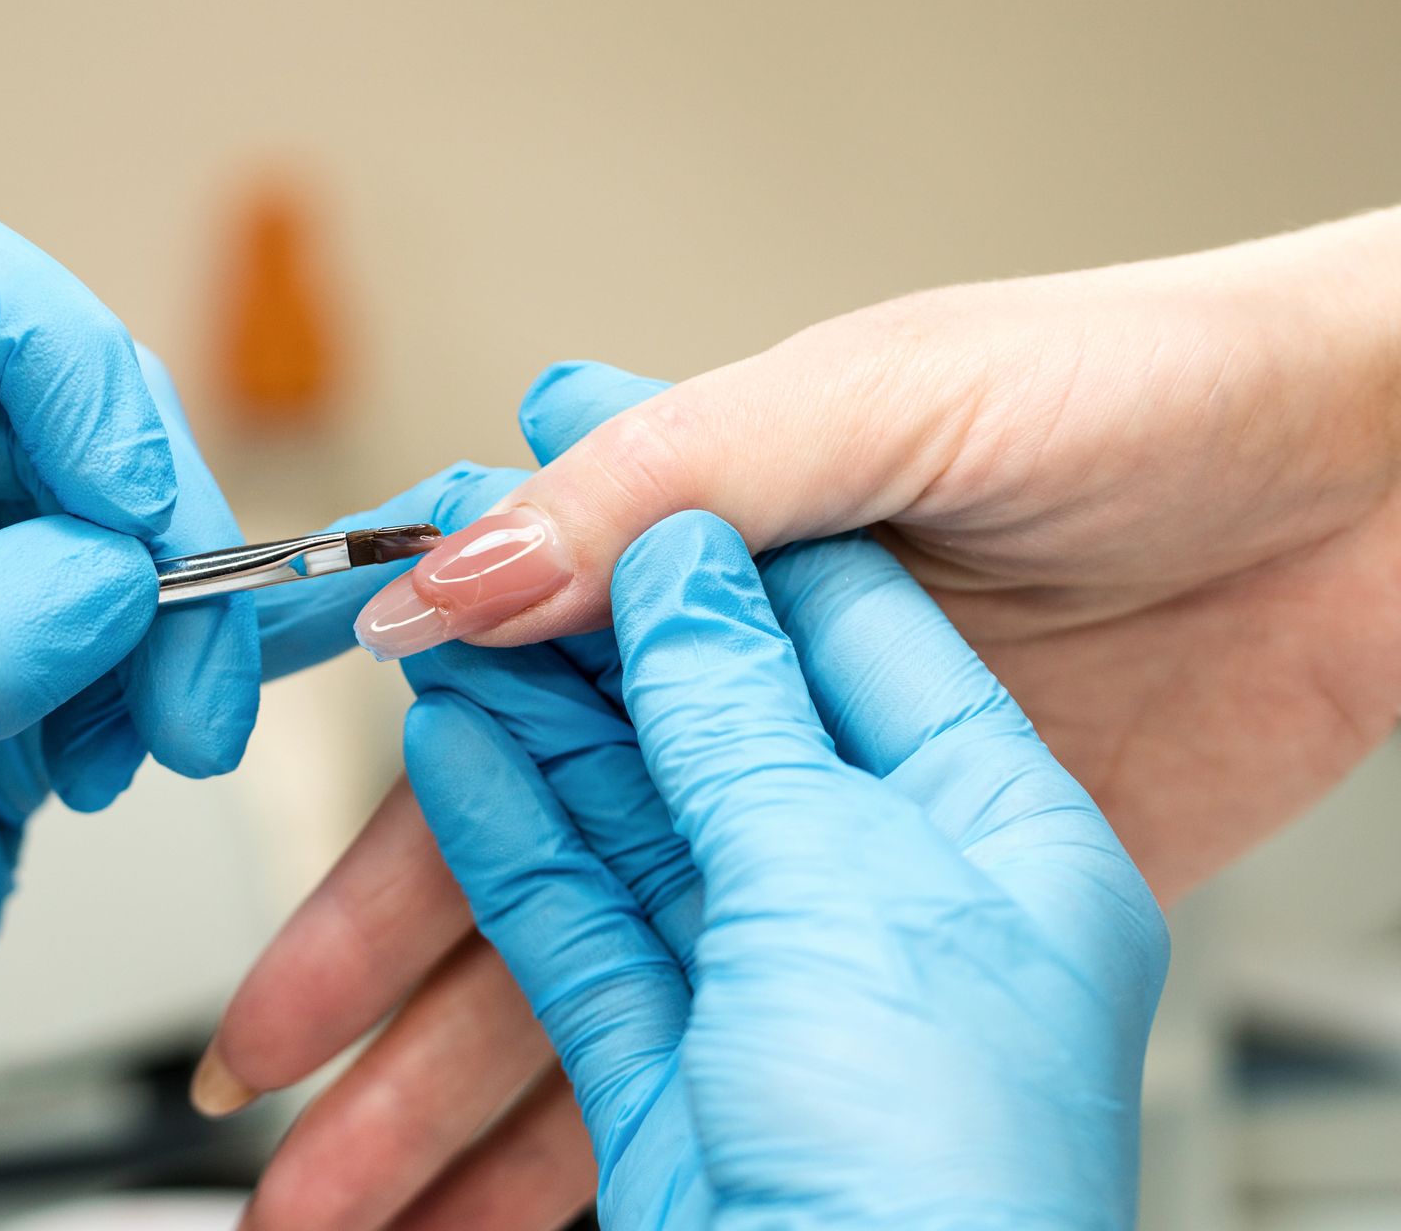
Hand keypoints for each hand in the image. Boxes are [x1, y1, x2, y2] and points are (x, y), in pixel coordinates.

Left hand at [0, 172, 258, 1226]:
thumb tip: (96, 569)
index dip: (40, 338)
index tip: (121, 498)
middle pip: (45, 386)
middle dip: (152, 519)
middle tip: (182, 675)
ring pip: (106, 498)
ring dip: (179, 610)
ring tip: (160, 746)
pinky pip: (127, 602)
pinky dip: (173, 665)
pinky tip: (144, 754)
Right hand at [206, 208, 1400, 1228]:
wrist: (1358, 490)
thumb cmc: (1141, 409)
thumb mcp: (881, 413)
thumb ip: (671, 487)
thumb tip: (467, 567)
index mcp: (704, 574)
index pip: (503, 716)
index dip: (384, 828)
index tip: (285, 940)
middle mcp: (743, 718)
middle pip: (520, 878)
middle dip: (382, 996)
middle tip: (270, 1084)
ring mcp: (815, 837)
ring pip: (600, 978)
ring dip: (465, 1088)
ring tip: (344, 1183)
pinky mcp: (902, 930)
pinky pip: (727, 1030)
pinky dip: (613, 1101)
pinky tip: (508, 1166)